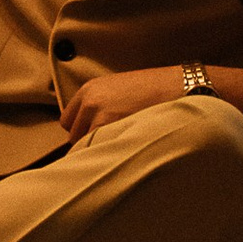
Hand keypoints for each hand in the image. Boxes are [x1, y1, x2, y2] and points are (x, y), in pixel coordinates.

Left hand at [58, 66, 184, 144]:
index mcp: (89, 89)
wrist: (175, 87)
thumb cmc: (153, 92)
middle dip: (87, 143)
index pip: (68, 120)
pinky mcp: (106, 123)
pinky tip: (119, 152)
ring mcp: (96, 111)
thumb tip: (91, 133)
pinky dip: (103, 154)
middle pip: (73, 134)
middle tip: (110, 145)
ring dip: (97, 149)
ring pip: (83, 144)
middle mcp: (89, 99)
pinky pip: (93, 148)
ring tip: (118, 148)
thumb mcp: (120, 92)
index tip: (93, 139)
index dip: (81, 132)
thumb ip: (101, 107)